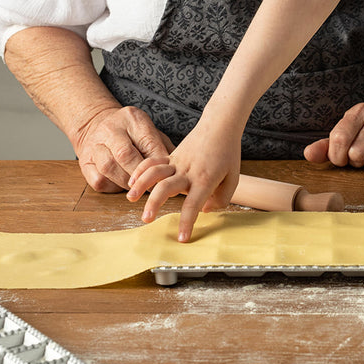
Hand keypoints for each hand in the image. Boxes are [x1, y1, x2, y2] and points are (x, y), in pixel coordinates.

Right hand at [74, 106, 173, 192]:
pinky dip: (113, 187)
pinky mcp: (85, 163)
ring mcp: (94, 146)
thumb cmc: (133, 134)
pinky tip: (122, 186)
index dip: (158, 163)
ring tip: (139, 189)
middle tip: (153, 188)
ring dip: (127, 183)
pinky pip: (99, 180)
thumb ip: (163, 149)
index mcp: (132, 118)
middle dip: (141, 175)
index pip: (148, 142)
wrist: (96, 125)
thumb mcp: (150, 132)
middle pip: (125, 154)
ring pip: (109, 168)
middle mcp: (110, 129)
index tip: (167, 177)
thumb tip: (179, 171)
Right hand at [127, 119, 241, 241]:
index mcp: (205, 180)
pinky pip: (153, 161)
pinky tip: (132, 181)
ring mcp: (178, 162)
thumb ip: (222, 199)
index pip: (193, 205)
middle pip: (166, 188)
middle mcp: (188, 172)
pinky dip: (141, 170)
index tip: (182, 238)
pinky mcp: (171, 155)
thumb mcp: (233, 178)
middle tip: (146, 219)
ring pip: (155, 173)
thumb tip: (204, 211)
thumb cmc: (228, 154)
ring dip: (141, 185)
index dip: (187, 223)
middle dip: (154, 204)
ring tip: (130, 198)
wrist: (220, 125)